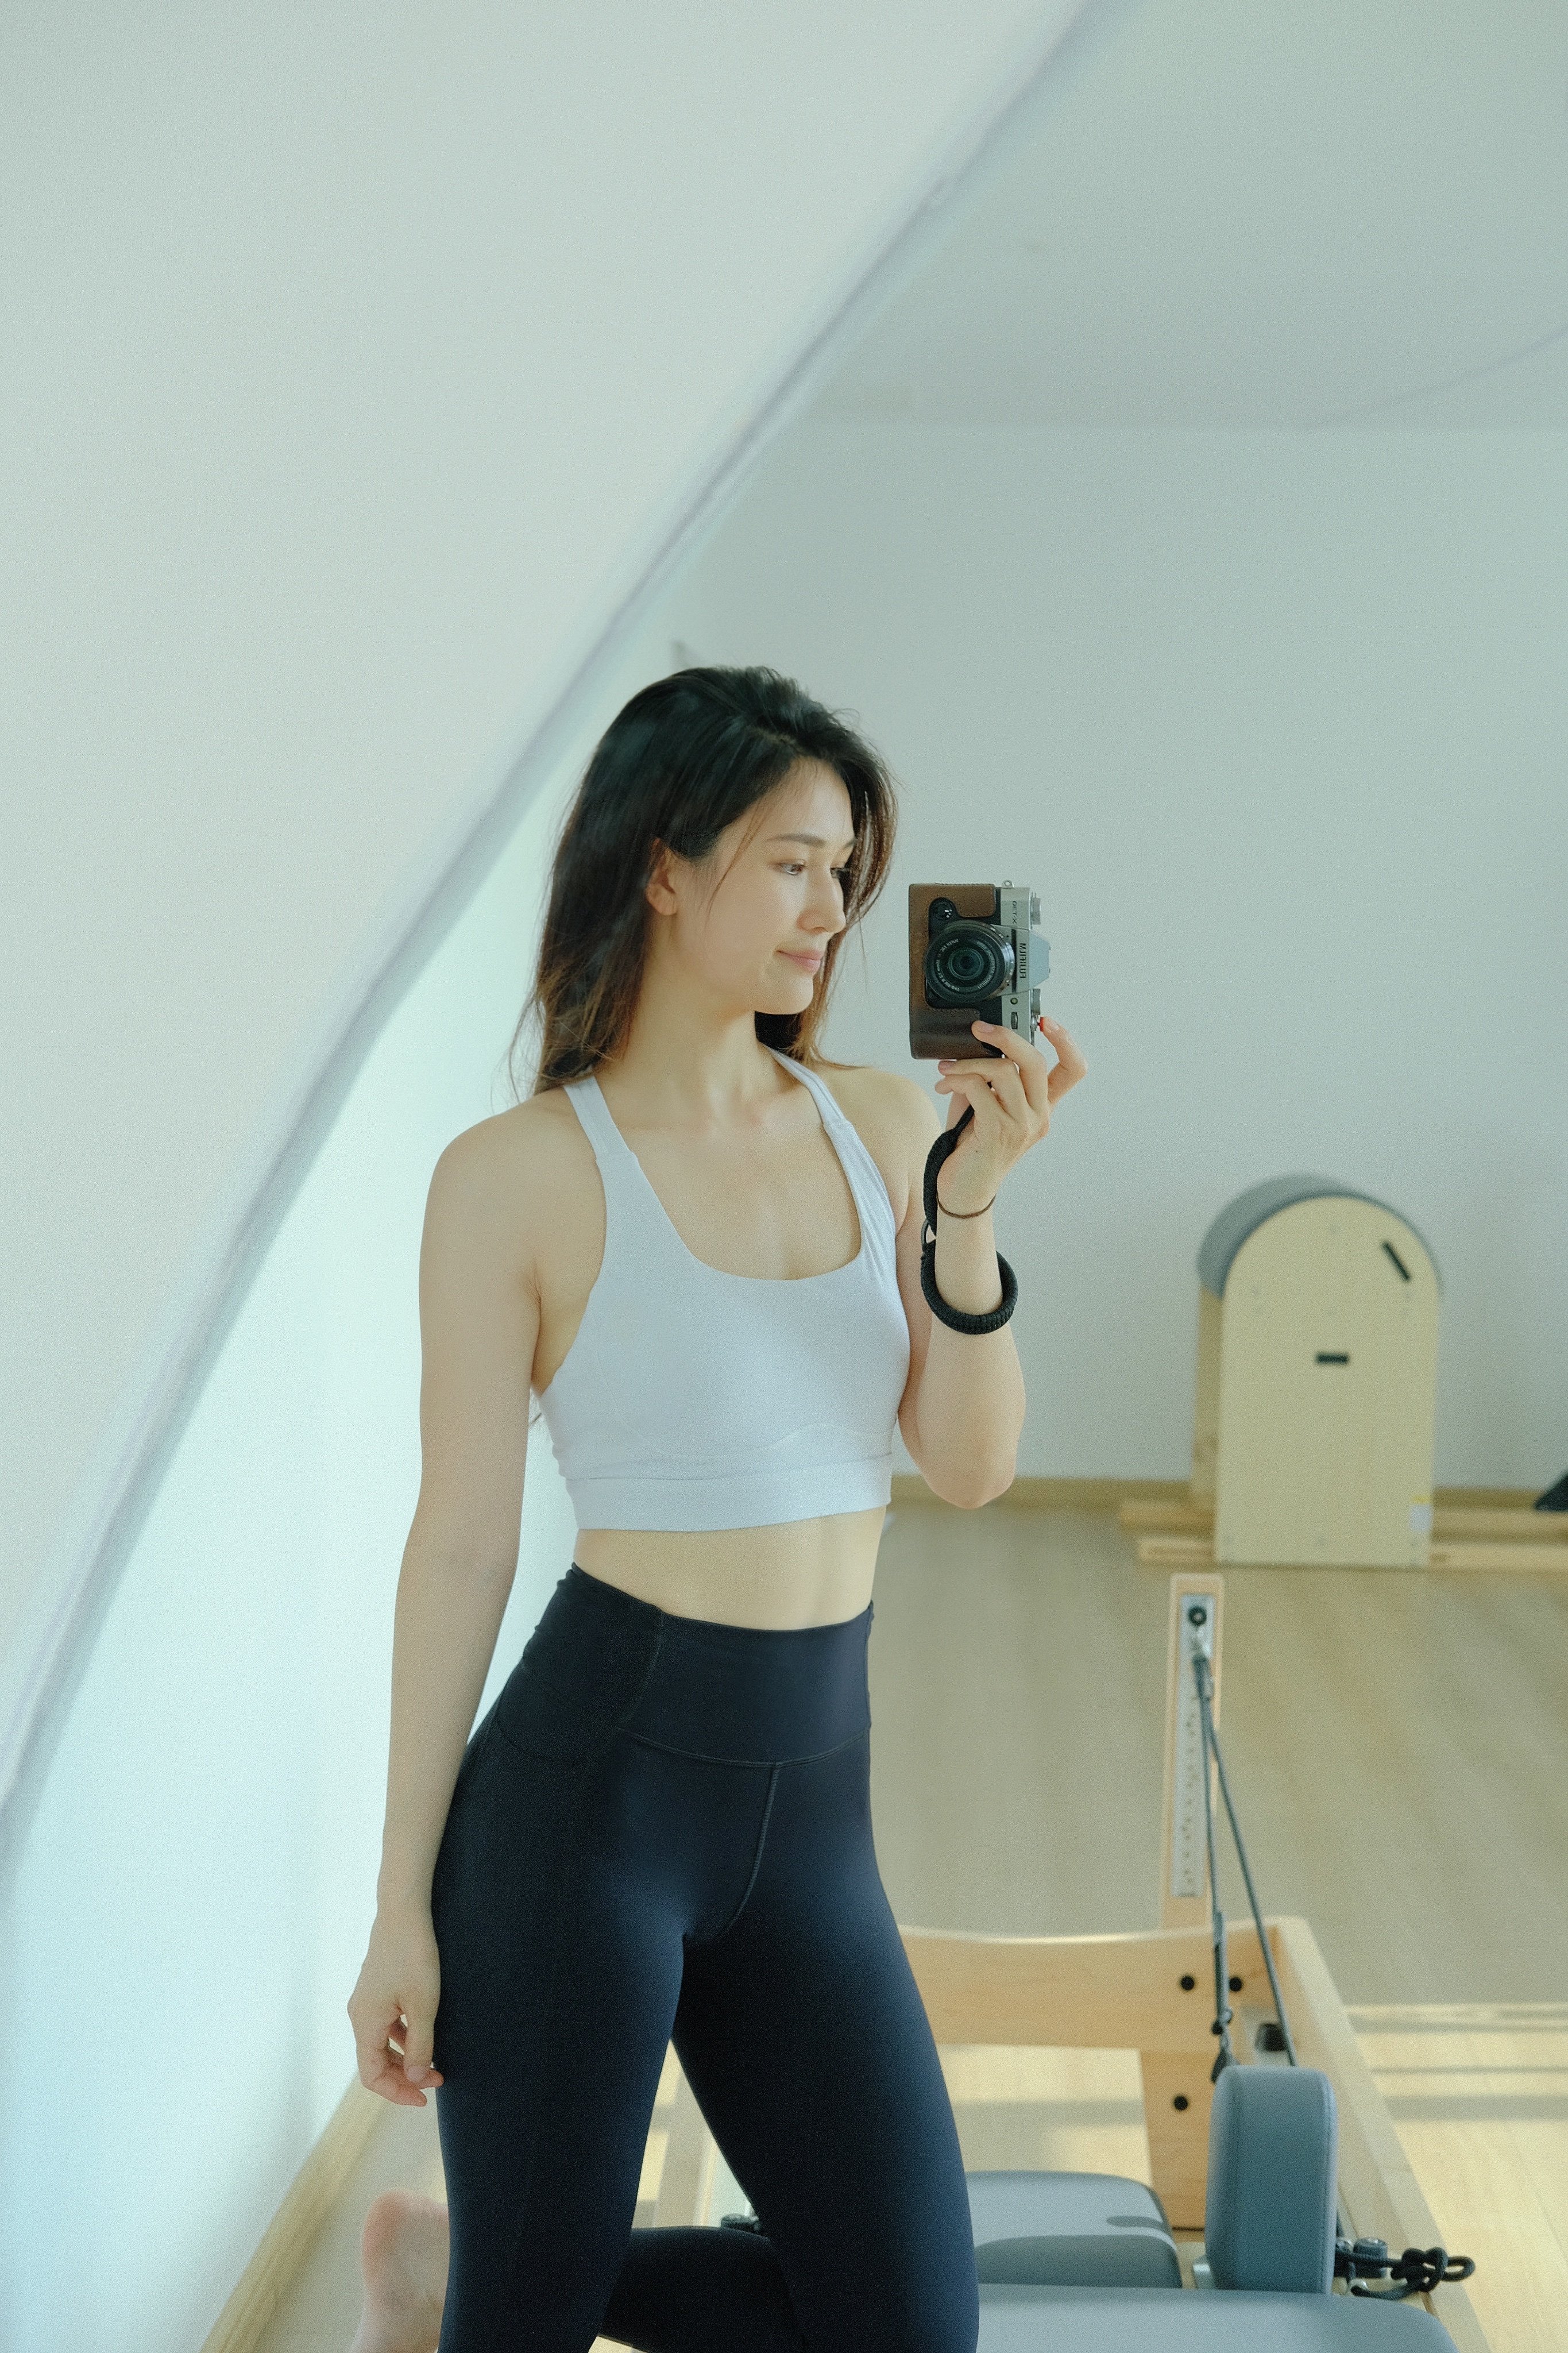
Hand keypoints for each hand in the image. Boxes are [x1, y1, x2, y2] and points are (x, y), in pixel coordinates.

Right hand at [348, 1905, 445, 2105]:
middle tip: (438, 2079)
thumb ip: (419, 2045)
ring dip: (405, 2058)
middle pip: (376, 2062)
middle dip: (405, 2076)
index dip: (397, 2092)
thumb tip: (414, 2077)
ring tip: (435, 2063)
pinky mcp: (376, 1991)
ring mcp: (366, 2003)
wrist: (403, 1913)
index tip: (425, 2097)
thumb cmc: (414, 1956)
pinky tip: (423, 2036)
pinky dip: (402, 2039)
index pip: (372, 2075)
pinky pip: (385, 2027)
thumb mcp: (423, 2004)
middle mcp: (359, 2016)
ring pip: (381, 2045)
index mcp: (365, 2023)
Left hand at [933, 1013, 1086, 1212]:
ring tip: (947, 1070)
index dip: (1066, 1041)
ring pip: (1003, 1070)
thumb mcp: (986, 1106)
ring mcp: (1021, 1126)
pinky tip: (944, 1086)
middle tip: (978, 1028)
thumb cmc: (973, 1148)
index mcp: (1042, 1107)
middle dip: (1006, 1036)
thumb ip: (990, 1078)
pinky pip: (979, 1089)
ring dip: (968, 1063)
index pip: (1073, 1070)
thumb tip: (977, 1045)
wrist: (963, 1191)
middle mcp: (1038, 1116)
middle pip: (1035, 1060)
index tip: (1045, 1020)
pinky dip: (958, 1080)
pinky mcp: (997, 1134)